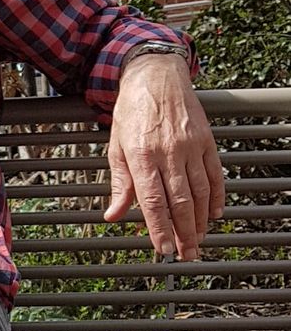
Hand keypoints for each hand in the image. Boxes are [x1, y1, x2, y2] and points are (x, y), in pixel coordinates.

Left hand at [104, 55, 224, 260]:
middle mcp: (169, 152)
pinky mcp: (206, 140)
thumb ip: (120, 184)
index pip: (154, 201)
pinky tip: (215, 214)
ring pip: (201, 191)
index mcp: (142, 155)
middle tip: (186, 254)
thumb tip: (113, 215)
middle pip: (181, 202)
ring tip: (198, 240)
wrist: (156, 76)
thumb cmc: (132, 111)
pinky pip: (215, 174)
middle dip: (184, 233)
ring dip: (201, 221)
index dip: (160, 229)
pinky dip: (217, 197)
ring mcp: (191, 146)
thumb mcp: (116, 146)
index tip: (164, 249)